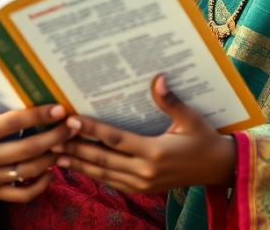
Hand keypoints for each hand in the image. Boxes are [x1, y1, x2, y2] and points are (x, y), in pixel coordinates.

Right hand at [0, 103, 72, 201]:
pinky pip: (21, 195)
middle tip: (73, 125)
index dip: (39, 114)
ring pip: (29, 171)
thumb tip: (10, 108)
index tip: (59, 108)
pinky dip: (40, 186)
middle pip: (28, 148)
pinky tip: (49, 172)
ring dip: (52, 157)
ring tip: (66, 144)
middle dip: (56, 135)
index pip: (13, 122)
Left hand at [53, 75, 235, 193]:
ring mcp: (143, 184)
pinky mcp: (143, 190)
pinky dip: (93, 174)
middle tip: (51, 139)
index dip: (91, 130)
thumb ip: (171, 101)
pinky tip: (78, 167)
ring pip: (103, 174)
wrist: (219, 169)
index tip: (71, 120)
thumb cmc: (204, 140)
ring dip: (79, 164)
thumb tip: (158, 79)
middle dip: (75, 149)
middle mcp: (145, 171)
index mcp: (155, 151)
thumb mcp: (191, 118)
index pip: (115, 139)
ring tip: (55, 154)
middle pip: (102, 159)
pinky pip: (112, 182)